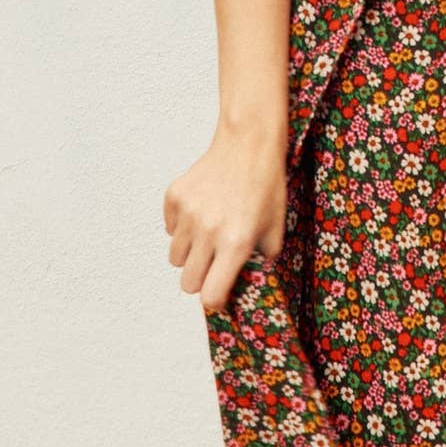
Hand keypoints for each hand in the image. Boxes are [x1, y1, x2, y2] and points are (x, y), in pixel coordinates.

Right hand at [163, 120, 287, 313]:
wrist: (248, 146)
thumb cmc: (266, 189)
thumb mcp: (275, 231)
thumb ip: (260, 262)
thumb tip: (245, 283)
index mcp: (235, 243)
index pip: (210, 295)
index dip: (215, 300)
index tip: (220, 295)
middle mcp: (208, 231)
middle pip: (188, 283)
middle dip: (200, 281)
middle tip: (213, 268)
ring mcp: (187, 214)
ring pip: (176, 258)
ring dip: (190, 255)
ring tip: (209, 237)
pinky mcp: (174, 197)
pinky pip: (170, 230)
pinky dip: (182, 229)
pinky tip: (201, 213)